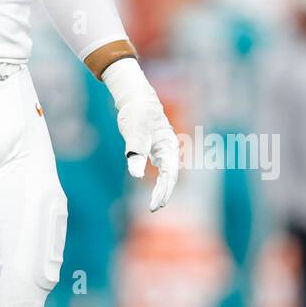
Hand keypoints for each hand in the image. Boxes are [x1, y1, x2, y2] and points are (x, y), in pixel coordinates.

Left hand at [102, 58, 180, 211]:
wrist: (136, 97)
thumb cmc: (136, 113)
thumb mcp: (134, 132)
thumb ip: (135, 151)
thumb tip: (135, 174)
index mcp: (168, 146)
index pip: (170, 175)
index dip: (164, 191)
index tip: (155, 205)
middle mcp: (169, 148)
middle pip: (171, 176)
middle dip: (164, 193)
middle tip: (154, 209)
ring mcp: (164, 148)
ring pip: (167, 173)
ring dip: (163, 188)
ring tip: (155, 204)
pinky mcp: (156, 148)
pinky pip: (162, 168)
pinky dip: (159, 179)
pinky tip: (156, 189)